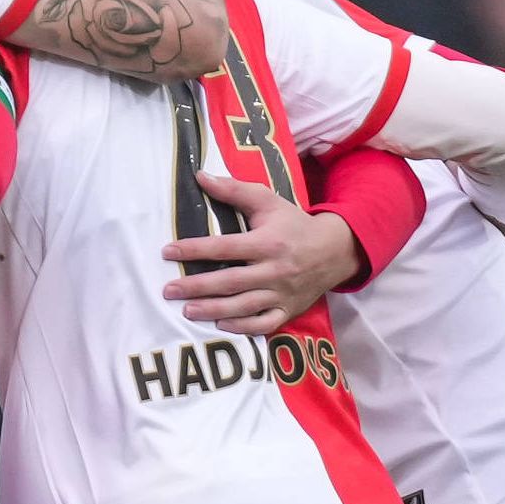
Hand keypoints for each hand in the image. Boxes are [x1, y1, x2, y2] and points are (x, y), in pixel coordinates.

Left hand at [161, 169, 359, 331]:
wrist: (336, 250)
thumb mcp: (268, 202)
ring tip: (187, 311)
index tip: (168, 252)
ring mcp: (282, 293)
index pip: (225, 247)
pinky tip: (221, 325)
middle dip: (197, 287)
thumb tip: (199, 176)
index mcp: (268, 242)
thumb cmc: (294, 225)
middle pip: (230, 281)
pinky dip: (243, 327)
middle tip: (168, 290)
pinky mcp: (289, 310)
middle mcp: (275, 270)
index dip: (195, 249)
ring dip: (214, 310)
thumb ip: (234, 190)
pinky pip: (265, 324)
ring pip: (244, 306)